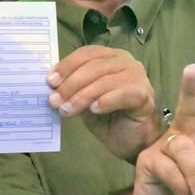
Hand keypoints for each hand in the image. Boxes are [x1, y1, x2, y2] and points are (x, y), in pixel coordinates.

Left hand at [47, 46, 159, 162]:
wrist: (131, 140)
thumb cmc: (107, 116)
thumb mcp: (84, 99)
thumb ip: (72, 88)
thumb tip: (50, 86)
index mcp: (109, 56)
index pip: (86, 54)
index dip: (66, 66)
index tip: (50, 81)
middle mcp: (125, 61)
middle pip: (93, 66)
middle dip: (70, 84)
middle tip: (54, 100)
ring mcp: (137, 77)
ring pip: (104, 81)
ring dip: (82, 96)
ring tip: (67, 110)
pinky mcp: (144, 95)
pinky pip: (122, 94)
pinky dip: (105, 101)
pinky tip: (93, 110)